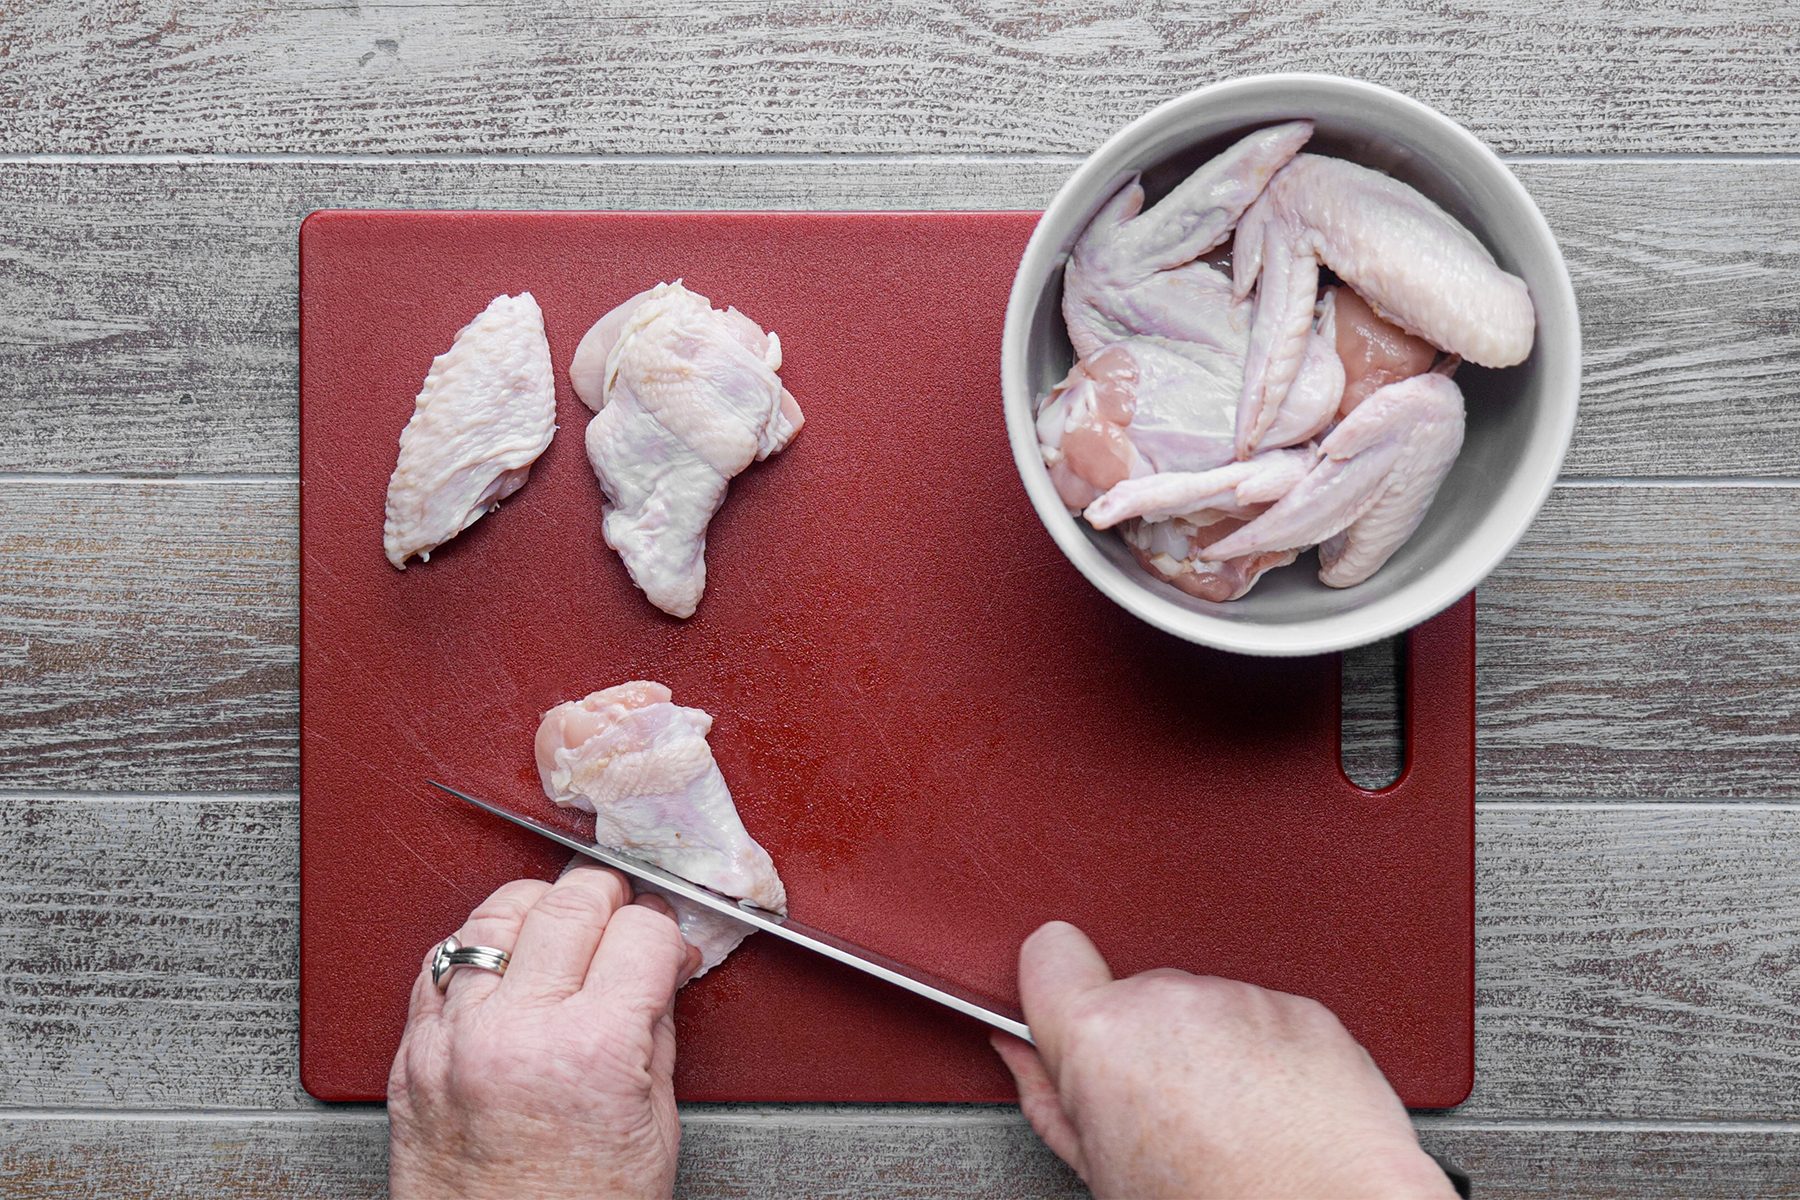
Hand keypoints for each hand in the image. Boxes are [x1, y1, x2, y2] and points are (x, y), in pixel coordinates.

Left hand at [388, 860, 702, 1199]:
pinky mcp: (411, 1058)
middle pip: (568, 903)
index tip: (667, 938)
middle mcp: (515, 1034)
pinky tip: (504, 967)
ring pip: (494, 917)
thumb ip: (655, 1029)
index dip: (665, 928)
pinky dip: (477, 954)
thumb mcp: (655, 1127)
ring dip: (538, 912)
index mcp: (592, 1051)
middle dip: (607, 897)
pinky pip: (439, 964)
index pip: (641, 931)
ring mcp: (453, 1042)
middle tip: (622, 915)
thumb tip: (658, 968)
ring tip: (561, 929)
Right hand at [992, 922, 1454, 1199]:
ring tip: (1230, 1124)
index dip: (1054, 984)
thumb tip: (1023, 1055)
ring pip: (1204, 1009)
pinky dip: (1268, 1057)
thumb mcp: (1101, 1172)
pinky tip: (1275, 1116)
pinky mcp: (1305, 1011)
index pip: (1049, 951)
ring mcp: (1243, 1000)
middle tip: (1167, 1114)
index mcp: (1102, 1037)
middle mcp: (1171, 1001)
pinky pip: (1266, 1020)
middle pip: (1135, 994)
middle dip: (1145, 1041)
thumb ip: (1050, 1097)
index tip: (1067, 1012)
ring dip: (1210, 1051)